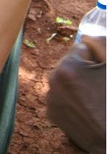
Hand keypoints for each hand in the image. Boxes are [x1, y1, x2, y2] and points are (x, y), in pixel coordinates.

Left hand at [47, 37, 105, 153]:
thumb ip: (102, 44)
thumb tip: (88, 38)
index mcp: (67, 68)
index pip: (83, 48)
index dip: (99, 58)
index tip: (105, 72)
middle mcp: (52, 82)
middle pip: (73, 64)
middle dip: (88, 71)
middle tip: (104, 87)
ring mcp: (51, 100)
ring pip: (68, 82)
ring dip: (81, 85)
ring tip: (99, 99)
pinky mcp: (53, 116)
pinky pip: (64, 98)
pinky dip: (75, 101)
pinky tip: (91, 110)